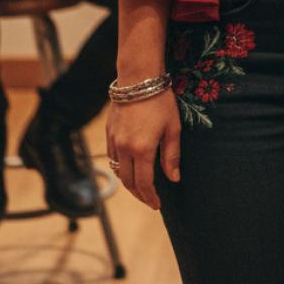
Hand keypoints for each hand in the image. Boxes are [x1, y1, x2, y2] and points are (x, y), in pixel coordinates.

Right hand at [106, 91, 180, 209]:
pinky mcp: (109, 133)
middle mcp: (124, 148)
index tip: (156, 205)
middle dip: (139, 195)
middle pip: (128, 182)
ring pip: (118, 171)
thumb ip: (171, 155)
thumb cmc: (160, 101)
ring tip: (140, 188)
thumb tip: (174, 179)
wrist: (138, 78)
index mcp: (142, 149)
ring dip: (128, 183)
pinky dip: (120, 169)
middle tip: (149, 200)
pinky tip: (128, 168)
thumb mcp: (172, 127)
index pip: (144, 183)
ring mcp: (114, 141)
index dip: (150, 197)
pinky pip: (112, 158)